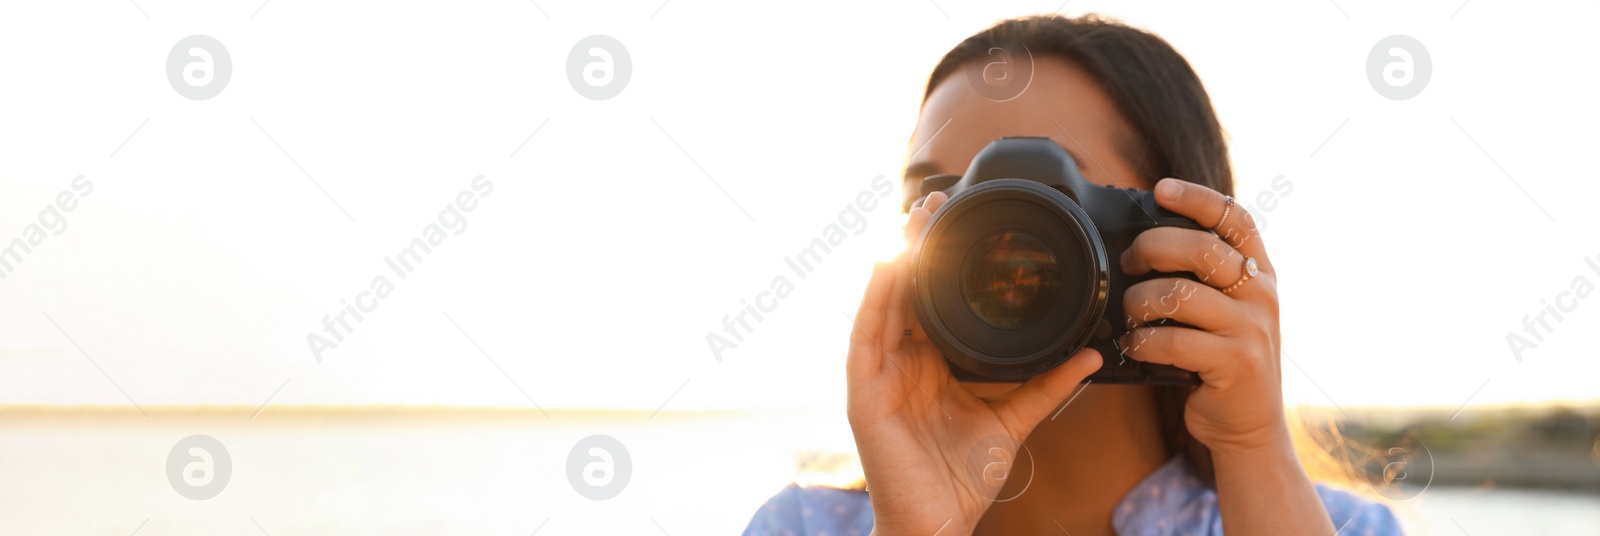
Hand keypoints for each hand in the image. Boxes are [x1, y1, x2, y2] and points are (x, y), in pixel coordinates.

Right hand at [847, 191, 1102, 535]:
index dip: (942, 261)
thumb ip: (1046, 384)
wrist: (939, 523)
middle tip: (934, 201)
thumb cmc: (964, 478)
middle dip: (917, 247)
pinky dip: (875, 300)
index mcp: (929, 365)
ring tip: (913, 222)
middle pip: (905, 293)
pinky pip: (865, 337)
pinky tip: (887, 268)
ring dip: (896, 260)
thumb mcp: (1012, 419)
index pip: (932, 302)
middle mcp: (900, 363)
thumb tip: (1090, 353)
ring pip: (883, 305)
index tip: (960, 220)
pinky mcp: (864, 394)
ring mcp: (879, 376)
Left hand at [1117, 178, 1288, 453]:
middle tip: (1128, 263)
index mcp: (1259, 273)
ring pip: (1180, 294)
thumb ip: (1203, 277)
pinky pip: (1175, 340)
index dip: (1198, 197)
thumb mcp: (1226, 311)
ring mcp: (1252, 328)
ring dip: (1140, 302)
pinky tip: (1134, 345)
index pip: (1235, 218)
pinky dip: (1143, 341)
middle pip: (1201, 248)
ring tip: (1130, 315)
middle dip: (1151, 248)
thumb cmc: (1221, 360)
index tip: (1161, 189)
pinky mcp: (1236, 363)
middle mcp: (1261, 294)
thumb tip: (1144, 240)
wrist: (1248, 425)